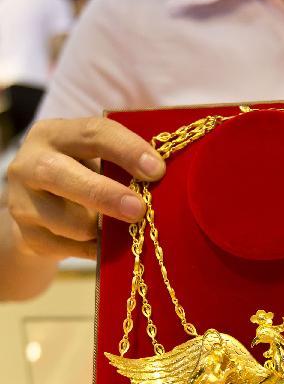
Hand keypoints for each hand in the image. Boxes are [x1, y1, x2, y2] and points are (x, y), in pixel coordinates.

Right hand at [6, 117, 164, 260]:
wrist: (38, 208)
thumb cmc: (82, 173)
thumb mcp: (94, 157)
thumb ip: (119, 162)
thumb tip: (161, 178)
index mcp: (53, 134)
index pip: (92, 133)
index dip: (127, 149)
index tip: (157, 170)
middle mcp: (29, 164)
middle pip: (60, 175)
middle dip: (104, 193)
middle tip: (139, 209)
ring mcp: (22, 203)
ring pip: (66, 221)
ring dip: (102, 228)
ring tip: (126, 227)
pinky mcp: (28, 237)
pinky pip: (69, 249)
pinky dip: (96, 249)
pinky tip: (108, 245)